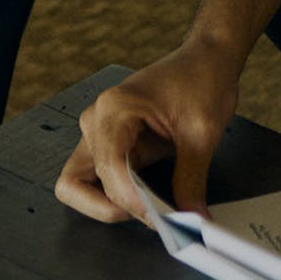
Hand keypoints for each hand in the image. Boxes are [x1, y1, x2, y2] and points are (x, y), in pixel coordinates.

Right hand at [54, 40, 238, 222]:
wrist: (204, 60)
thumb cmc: (201, 81)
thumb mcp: (203, 133)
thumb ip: (191, 179)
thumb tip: (191, 219)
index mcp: (114, 109)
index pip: (108, 167)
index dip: (130, 199)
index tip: (160, 218)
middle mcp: (96, 120)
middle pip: (76, 180)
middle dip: (111, 207)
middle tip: (152, 217)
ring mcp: (97, 132)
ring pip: (80, 182)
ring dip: (110, 203)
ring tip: (153, 210)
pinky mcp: (108, 143)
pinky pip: (99, 178)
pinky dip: (119, 196)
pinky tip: (151, 199)